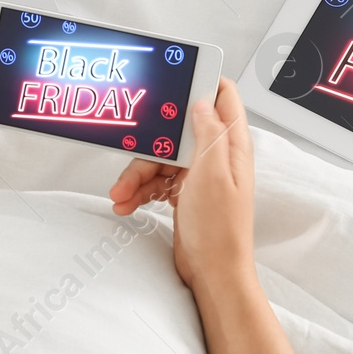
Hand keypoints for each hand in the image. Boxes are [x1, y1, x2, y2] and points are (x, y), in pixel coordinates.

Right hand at [108, 79, 255, 292]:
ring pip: (161, 158)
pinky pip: (156, 180)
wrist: (213, 275)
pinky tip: (127, 202)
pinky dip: (140, 190)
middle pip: (177, 131)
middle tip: (132, 153)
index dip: (200, 82)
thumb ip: (208, 134)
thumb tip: (201, 102)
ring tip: (121, 193)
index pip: (223, 96)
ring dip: (137, 174)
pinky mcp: (184, 193)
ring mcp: (199, 175)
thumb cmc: (220, 231)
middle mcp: (216, 156)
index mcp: (230, 145)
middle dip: (150, 143)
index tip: (172, 78)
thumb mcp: (213, 175)